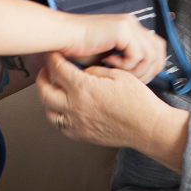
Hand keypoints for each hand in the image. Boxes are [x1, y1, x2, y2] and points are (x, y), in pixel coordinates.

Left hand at [37, 53, 188, 171]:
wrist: (148, 127)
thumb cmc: (138, 100)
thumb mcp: (117, 74)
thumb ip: (94, 71)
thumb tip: (82, 71)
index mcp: (83, 88)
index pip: (58, 69)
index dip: (53, 59)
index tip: (53, 54)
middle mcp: (75, 107)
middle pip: (45, 91)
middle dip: (42, 78)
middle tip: (46, 71)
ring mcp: (77, 124)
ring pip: (49, 111)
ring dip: (48, 99)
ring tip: (54, 90)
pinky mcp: (83, 136)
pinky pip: (61, 126)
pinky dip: (59, 116)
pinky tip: (66, 109)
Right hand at [60, 14, 167, 83]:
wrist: (62, 36)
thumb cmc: (77, 47)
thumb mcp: (107, 56)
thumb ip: (124, 60)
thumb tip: (140, 75)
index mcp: (129, 28)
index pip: (155, 47)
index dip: (151, 66)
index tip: (139, 78)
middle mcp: (132, 24)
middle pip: (159, 50)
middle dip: (150, 70)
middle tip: (133, 80)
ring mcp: (128, 25)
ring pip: (151, 55)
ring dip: (137, 70)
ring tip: (119, 73)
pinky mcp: (122, 31)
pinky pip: (137, 55)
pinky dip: (126, 65)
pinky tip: (110, 63)